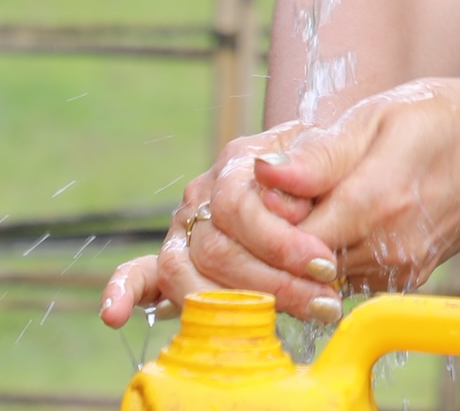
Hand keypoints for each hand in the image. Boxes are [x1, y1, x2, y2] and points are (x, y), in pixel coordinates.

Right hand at [97, 127, 342, 328]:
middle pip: (217, 250)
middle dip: (272, 283)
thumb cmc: (340, 156)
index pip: (239, 208)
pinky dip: (126, 292)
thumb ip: (315, 159)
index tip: (325, 265)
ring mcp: (188, 225)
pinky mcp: (182, 256)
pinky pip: (144, 274)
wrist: (336, 164)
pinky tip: (115, 314)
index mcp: (239, 159)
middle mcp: (205, 191)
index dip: (281, 243)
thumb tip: (271, 171)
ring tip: (287, 316)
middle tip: (323, 301)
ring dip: (232, 304)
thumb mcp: (343, 143)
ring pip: (186, 274)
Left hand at [247, 73, 459, 294]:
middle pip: (302, 262)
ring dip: (309, 243)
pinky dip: (336, 251)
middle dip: (285, 231)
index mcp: (379, 199)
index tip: (275, 184)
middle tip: (295, 188)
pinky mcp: (408, 278)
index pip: (291, 237)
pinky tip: (348, 213)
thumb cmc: (443, 117)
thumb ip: (322, 154)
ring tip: (326, 195)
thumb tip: (264, 175)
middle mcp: (391, 247)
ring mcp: (402, 268)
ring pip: (322, 273)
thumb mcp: (380, 114)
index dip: (270, 215)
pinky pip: (349, 276)